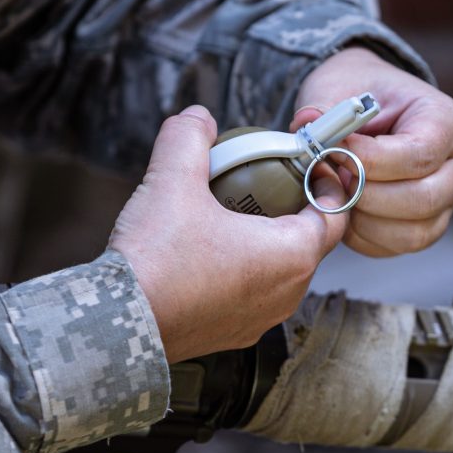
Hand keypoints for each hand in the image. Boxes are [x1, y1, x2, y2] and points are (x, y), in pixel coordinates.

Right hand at [109, 106, 348, 362]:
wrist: (117, 325)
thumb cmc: (155, 262)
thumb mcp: (172, 179)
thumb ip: (189, 138)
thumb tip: (198, 119)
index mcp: (291, 255)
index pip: (335, 215)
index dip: (328, 182)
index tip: (310, 164)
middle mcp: (286, 293)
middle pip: (310, 241)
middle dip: (295, 207)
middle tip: (269, 179)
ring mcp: (260, 319)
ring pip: (281, 269)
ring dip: (268, 239)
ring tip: (235, 212)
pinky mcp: (233, 333)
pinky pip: (254, 293)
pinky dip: (244, 268)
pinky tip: (210, 250)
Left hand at [292, 48, 452, 256]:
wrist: (366, 110)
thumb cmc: (358, 96)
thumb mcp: (340, 86)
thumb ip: (326, 112)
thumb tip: (307, 125)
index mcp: (444, 121)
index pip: (419, 154)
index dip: (371, 161)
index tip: (335, 152)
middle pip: (423, 199)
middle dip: (367, 194)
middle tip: (334, 176)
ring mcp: (445, 200)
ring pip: (413, 233)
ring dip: (364, 219)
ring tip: (336, 192)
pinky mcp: (425, 226)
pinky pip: (395, 247)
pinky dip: (361, 235)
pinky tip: (342, 209)